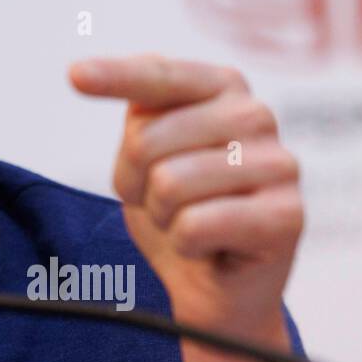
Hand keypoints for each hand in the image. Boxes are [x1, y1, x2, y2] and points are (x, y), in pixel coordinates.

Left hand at [69, 53, 301, 340]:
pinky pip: (195, 225)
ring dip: (162, 216)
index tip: (73, 74)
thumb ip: (139, 113)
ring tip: (187, 222)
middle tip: (162, 203)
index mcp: (222, 87)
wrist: (213, 287)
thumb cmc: (175, 210)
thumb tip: (94, 74)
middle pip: (147, 142)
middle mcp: (256, 115)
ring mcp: (279, 163)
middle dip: (135, 183)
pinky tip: (209, 246)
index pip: (160, 76)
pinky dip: (184, 244)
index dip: (116, 76)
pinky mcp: (287, 215)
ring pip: (168, 184)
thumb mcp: (144, 153)